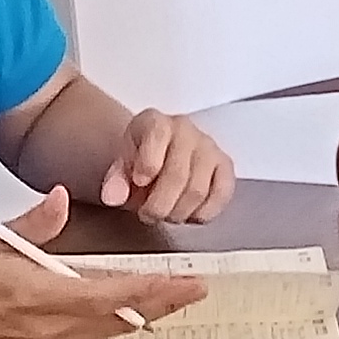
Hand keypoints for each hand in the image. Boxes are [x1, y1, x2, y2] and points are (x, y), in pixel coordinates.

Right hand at [0, 188, 207, 338]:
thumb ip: (35, 222)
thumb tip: (61, 197)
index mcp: (42, 297)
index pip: (110, 296)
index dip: (151, 290)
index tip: (182, 282)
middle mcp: (53, 327)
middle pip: (122, 318)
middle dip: (163, 303)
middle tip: (197, 289)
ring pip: (113, 330)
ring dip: (146, 313)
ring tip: (177, 298)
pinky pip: (97, 336)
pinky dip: (122, 321)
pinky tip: (139, 311)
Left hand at [97, 108, 235, 223]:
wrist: (158, 156)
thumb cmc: (139, 161)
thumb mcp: (119, 166)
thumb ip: (115, 180)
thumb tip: (113, 198)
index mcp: (156, 122)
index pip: (157, 136)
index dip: (148, 163)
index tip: (139, 183)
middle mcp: (186, 130)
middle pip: (178, 174)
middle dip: (159, 205)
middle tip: (147, 215)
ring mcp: (209, 148)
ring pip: (198, 190)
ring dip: (178, 212)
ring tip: (165, 214)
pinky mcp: (225, 167)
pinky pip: (222, 195)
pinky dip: (203, 213)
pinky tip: (188, 214)